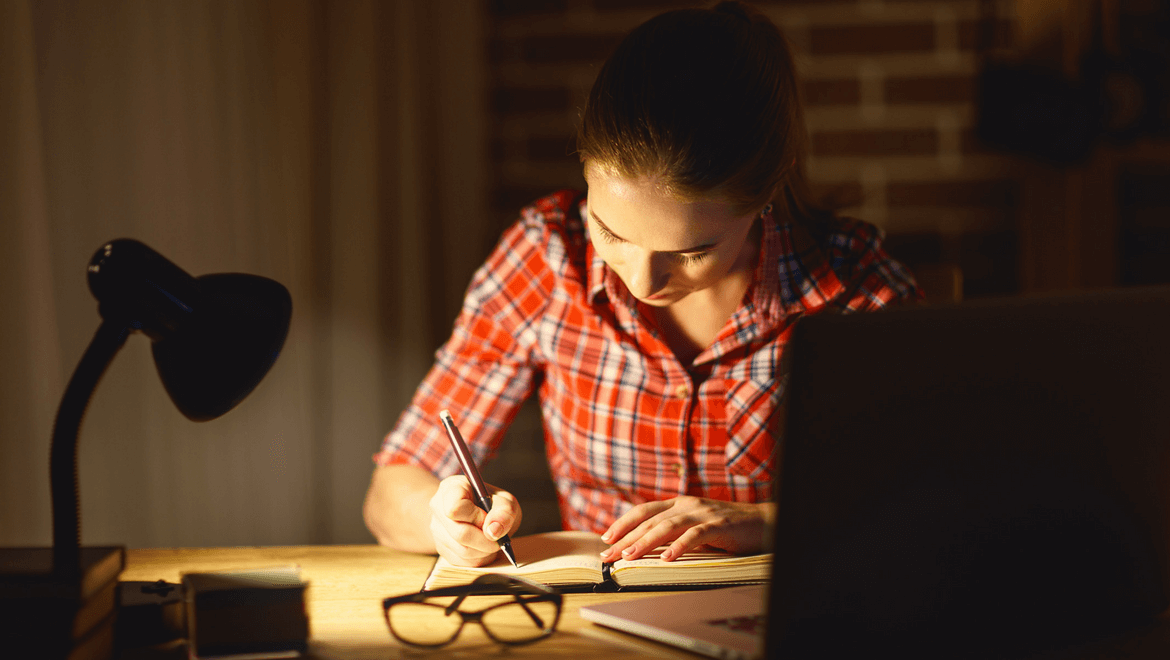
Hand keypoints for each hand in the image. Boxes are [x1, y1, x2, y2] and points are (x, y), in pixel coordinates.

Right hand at [429, 475, 521, 566]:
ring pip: (462, 550)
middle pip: (460, 533)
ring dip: (484, 551)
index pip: (455, 508)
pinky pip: (462, 561)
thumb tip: (493, 531)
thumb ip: (504, 511)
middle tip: (498, 537)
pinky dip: (479, 558)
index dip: (476, 517)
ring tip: (493, 541)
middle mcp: (438, 507)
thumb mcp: (504, 500)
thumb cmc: (491, 503)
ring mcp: (436, 529)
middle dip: (486, 540)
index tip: (488, 517)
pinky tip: (484, 548)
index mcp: (451, 488)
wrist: (477, 513)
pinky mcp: (441, 548)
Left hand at [598, 496, 773, 561]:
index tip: (606, 539)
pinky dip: (679, 546)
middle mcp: (687, 505)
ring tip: (629, 557)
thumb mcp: (695, 527)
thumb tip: (645, 549)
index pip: (644, 511)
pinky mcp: (719, 525)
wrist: (763, 522)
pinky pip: (695, 535)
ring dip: (646, 542)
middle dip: (626, 538)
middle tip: (609, 555)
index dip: (623, 523)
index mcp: (679, 504)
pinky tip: (667, 559)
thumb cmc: (726, 529)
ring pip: (668, 526)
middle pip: (650, 520)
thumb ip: (674, 532)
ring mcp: (703, 513)